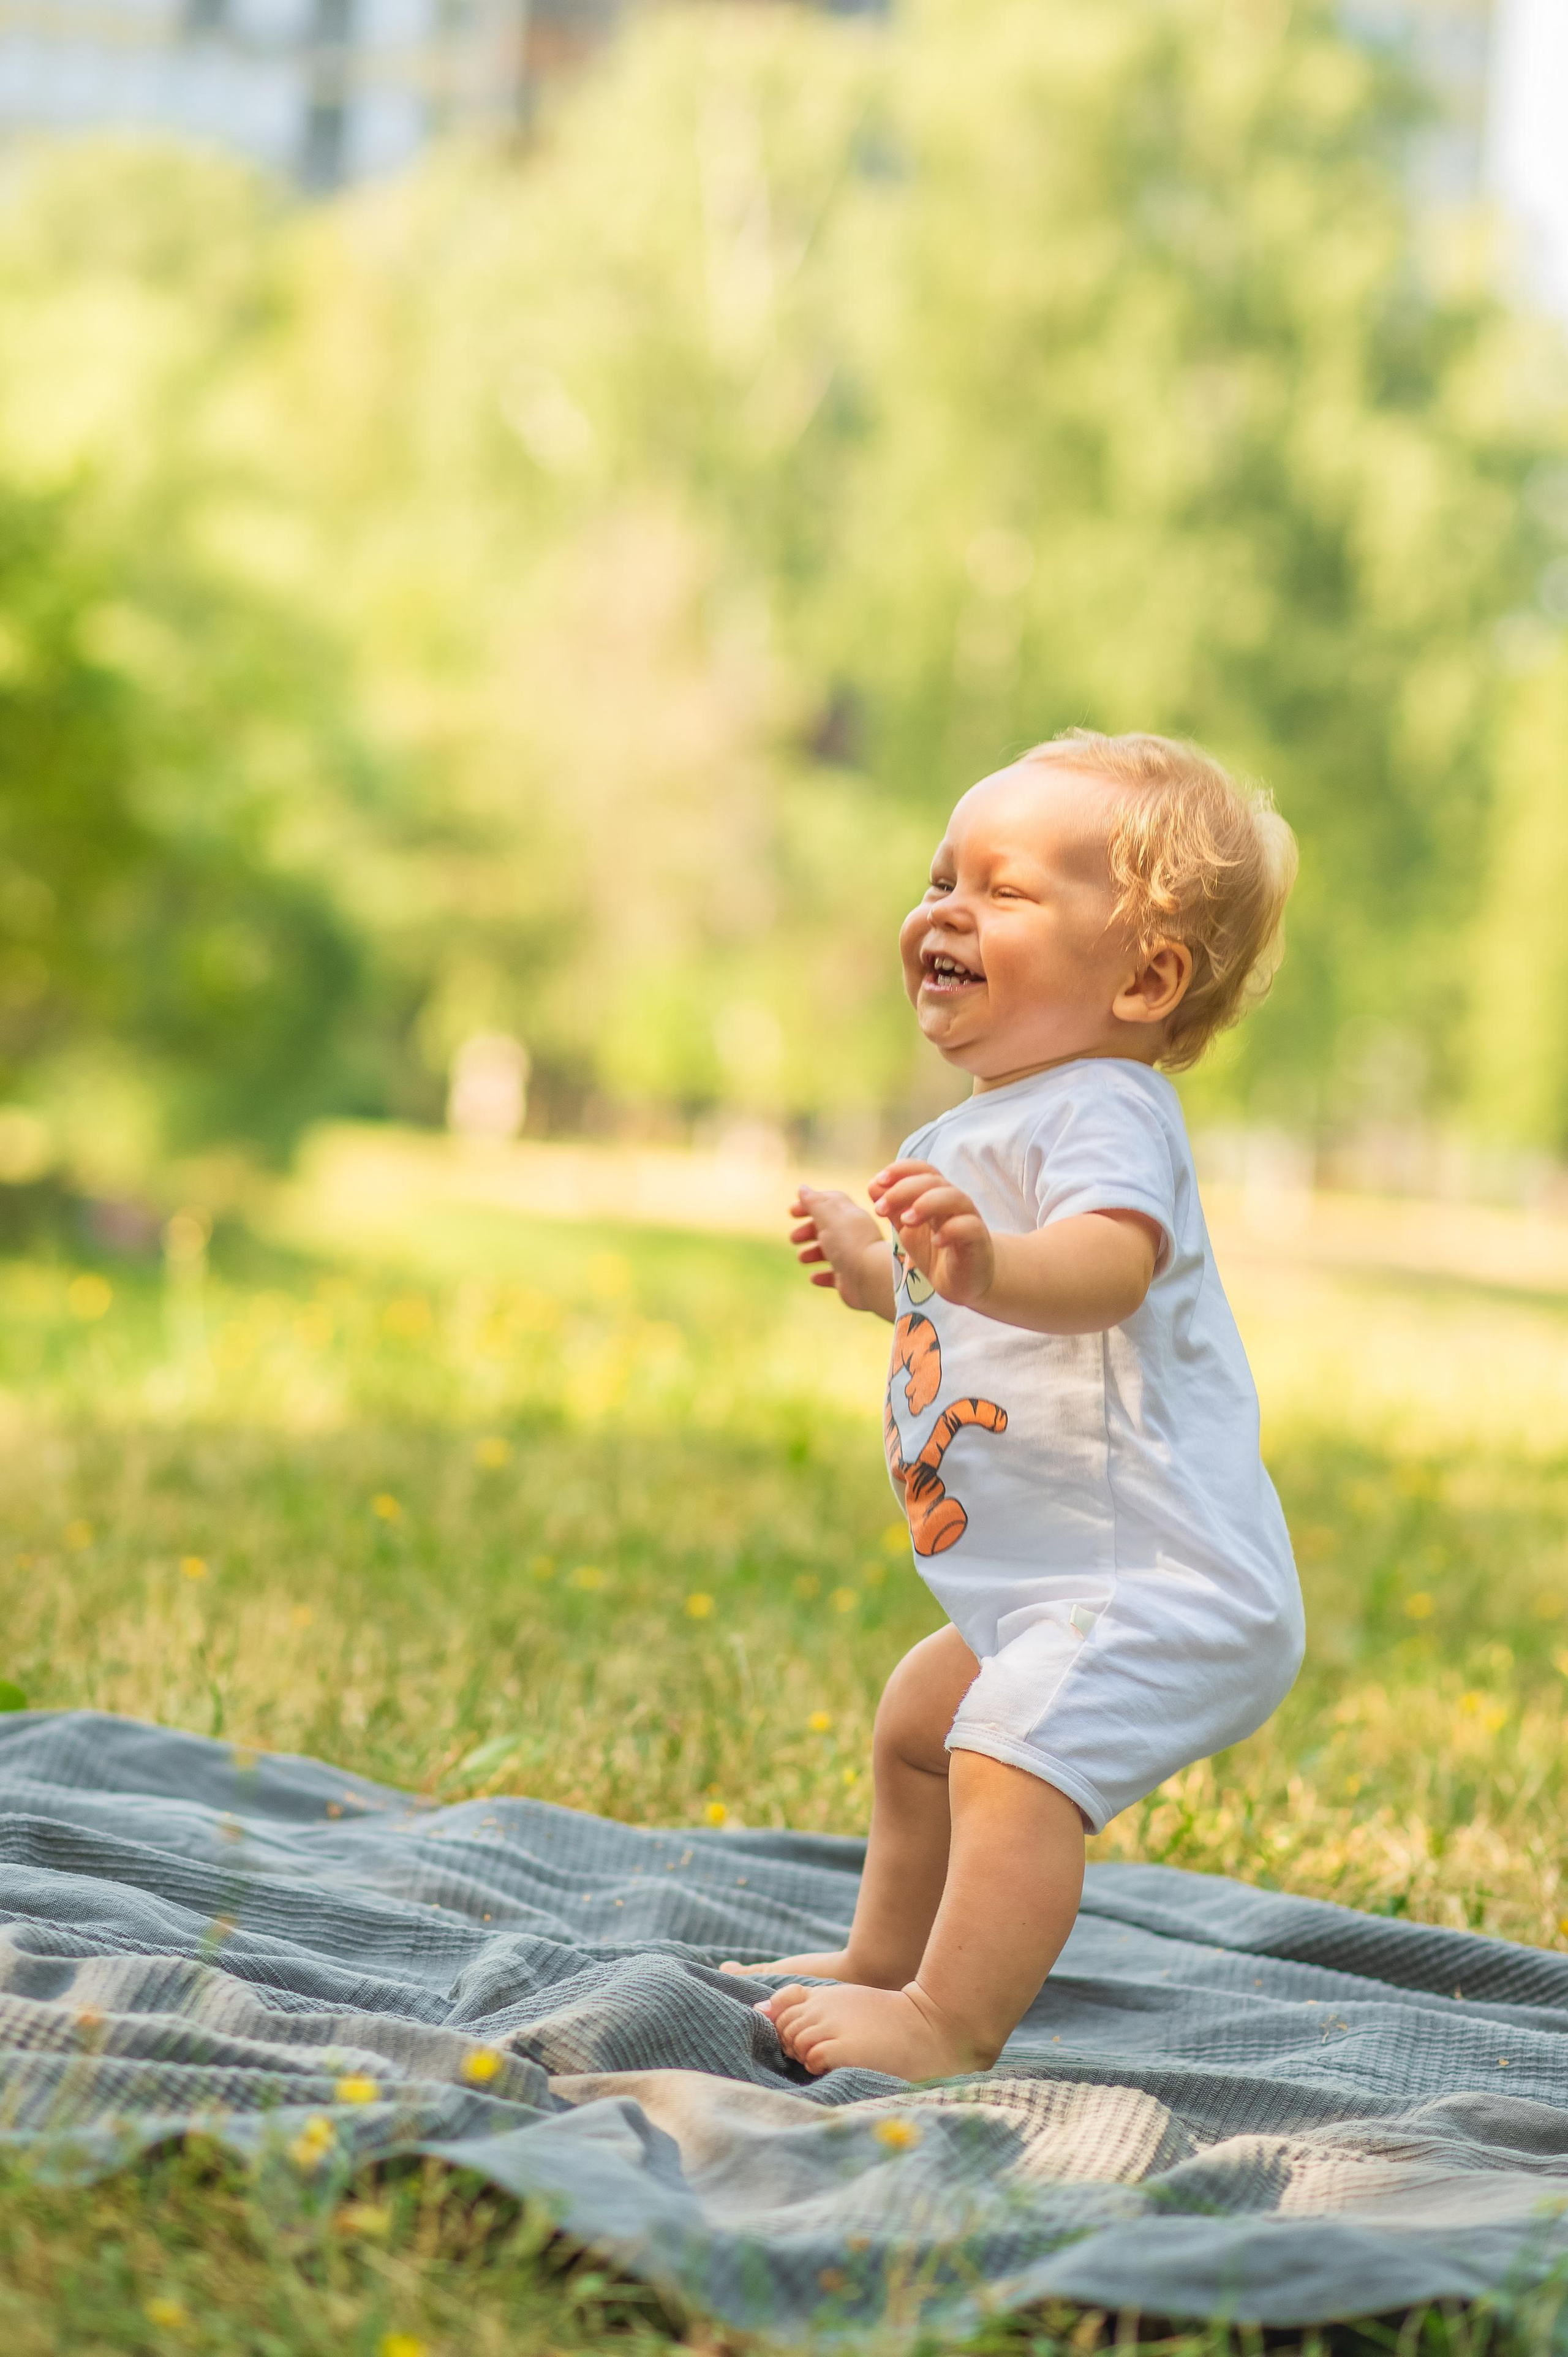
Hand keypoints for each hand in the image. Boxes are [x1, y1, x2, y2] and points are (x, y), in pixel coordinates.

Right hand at [788, 1186, 891, 1315]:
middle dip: (808, 1231)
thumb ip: (815, 1202)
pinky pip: (835, 1276)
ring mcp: (853, 1258)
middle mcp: (853, 1235)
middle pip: (828, 1228)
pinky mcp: (851, 1279)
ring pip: (830, 1252)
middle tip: (793, 1238)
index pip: (829, 1204)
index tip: (792, 1212)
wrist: (871, 1277)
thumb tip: (802, 1189)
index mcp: (850, 1216)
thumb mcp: (829, 1216)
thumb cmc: (850, 1243)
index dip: (810, 1204)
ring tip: (802, 1258)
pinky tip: (814, 1277)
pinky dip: (823, 1275)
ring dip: (812, 1253)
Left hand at [869, 1160, 994, 1307]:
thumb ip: (893, 1208)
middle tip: (880, 1209)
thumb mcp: (907, 1229)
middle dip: (903, 1190)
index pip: (922, 1170)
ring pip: (954, 1197)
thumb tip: (873, 1185)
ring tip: (906, 1220)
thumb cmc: (935, 1251)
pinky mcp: (978, 1241)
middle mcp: (953, 1202)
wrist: (962, 1282)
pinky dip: (951, 1230)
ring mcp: (969, 1219)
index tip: (879, 1181)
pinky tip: (936, 1241)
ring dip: (926, 1204)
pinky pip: (969, 1227)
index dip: (901, 1170)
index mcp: (936, 1194)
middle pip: (933, 1181)